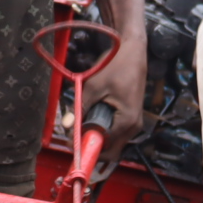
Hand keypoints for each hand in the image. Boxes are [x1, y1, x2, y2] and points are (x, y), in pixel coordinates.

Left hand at [81, 42, 146, 165]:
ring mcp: (134, 124)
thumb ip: (81, 108)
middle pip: (111, 151)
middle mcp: (134, 128)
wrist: (133, 51)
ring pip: (113, 143)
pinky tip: (91, 118)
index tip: (71, 143)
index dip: (86, 149)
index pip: (105, 148)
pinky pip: (116, 133)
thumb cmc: (116, 66)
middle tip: (74, 137)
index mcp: (127, 122)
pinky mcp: (131, 118)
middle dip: (91, 147)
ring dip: (96, 138)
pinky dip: (102, 130)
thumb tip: (67, 126)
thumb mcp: (94, 87)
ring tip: (80, 126)